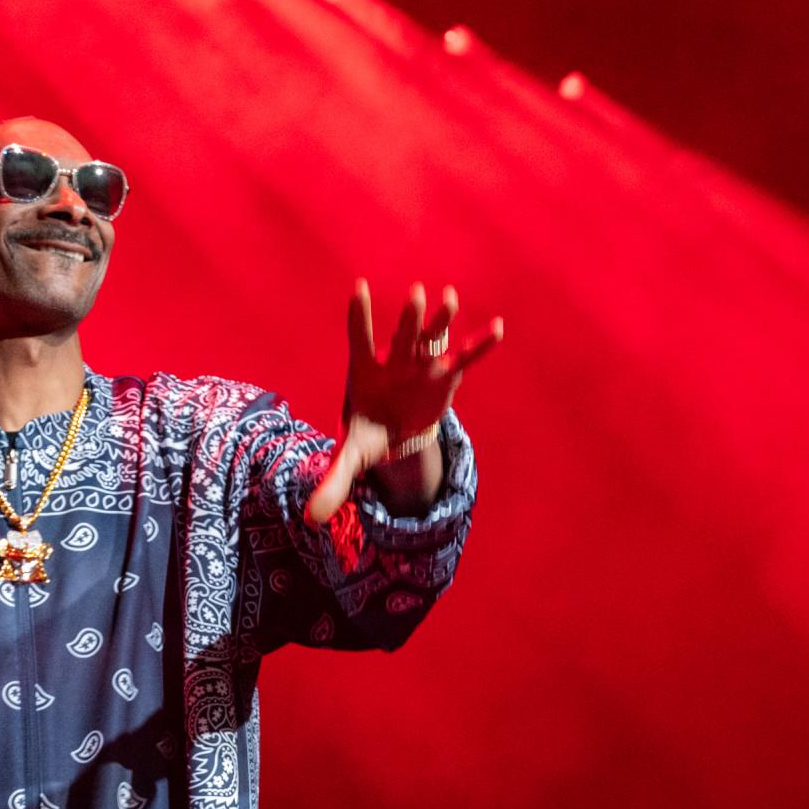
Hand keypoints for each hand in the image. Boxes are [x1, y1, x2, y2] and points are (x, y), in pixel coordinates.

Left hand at [305, 279, 503, 525]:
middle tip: (415, 295)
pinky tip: (499, 327)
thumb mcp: (350, 457)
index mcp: (364, 372)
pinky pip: (465, 358)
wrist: (393, 432)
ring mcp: (421, 366)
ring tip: (450, 298)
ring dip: (441, 320)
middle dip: (409, 318)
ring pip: (432, 338)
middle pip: (401, 337)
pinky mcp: (445, 376)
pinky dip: (480, 345)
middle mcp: (394, 362)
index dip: (360, 315)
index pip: (359, 338)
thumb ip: (333, 483)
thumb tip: (309, 519)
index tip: (358, 289)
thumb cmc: (367, 434)